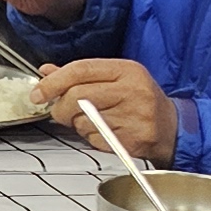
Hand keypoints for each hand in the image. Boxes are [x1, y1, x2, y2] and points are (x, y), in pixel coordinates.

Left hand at [39, 57, 175, 164]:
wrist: (172, 126)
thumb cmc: (140, 99)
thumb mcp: (115, 78)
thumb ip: (80, 75)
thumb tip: (46, 71)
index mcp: (126, 70)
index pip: (80, 69)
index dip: (53, 82)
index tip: (38, 93)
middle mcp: (132, 90)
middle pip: (77, 96)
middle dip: (60, 108)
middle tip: (60, 112)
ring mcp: (135, 116)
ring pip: (83, 121)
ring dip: (78, 125)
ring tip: (94, 121)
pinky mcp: (133, 139)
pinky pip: (95, 140)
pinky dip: (92, 138)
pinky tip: (106, 133)